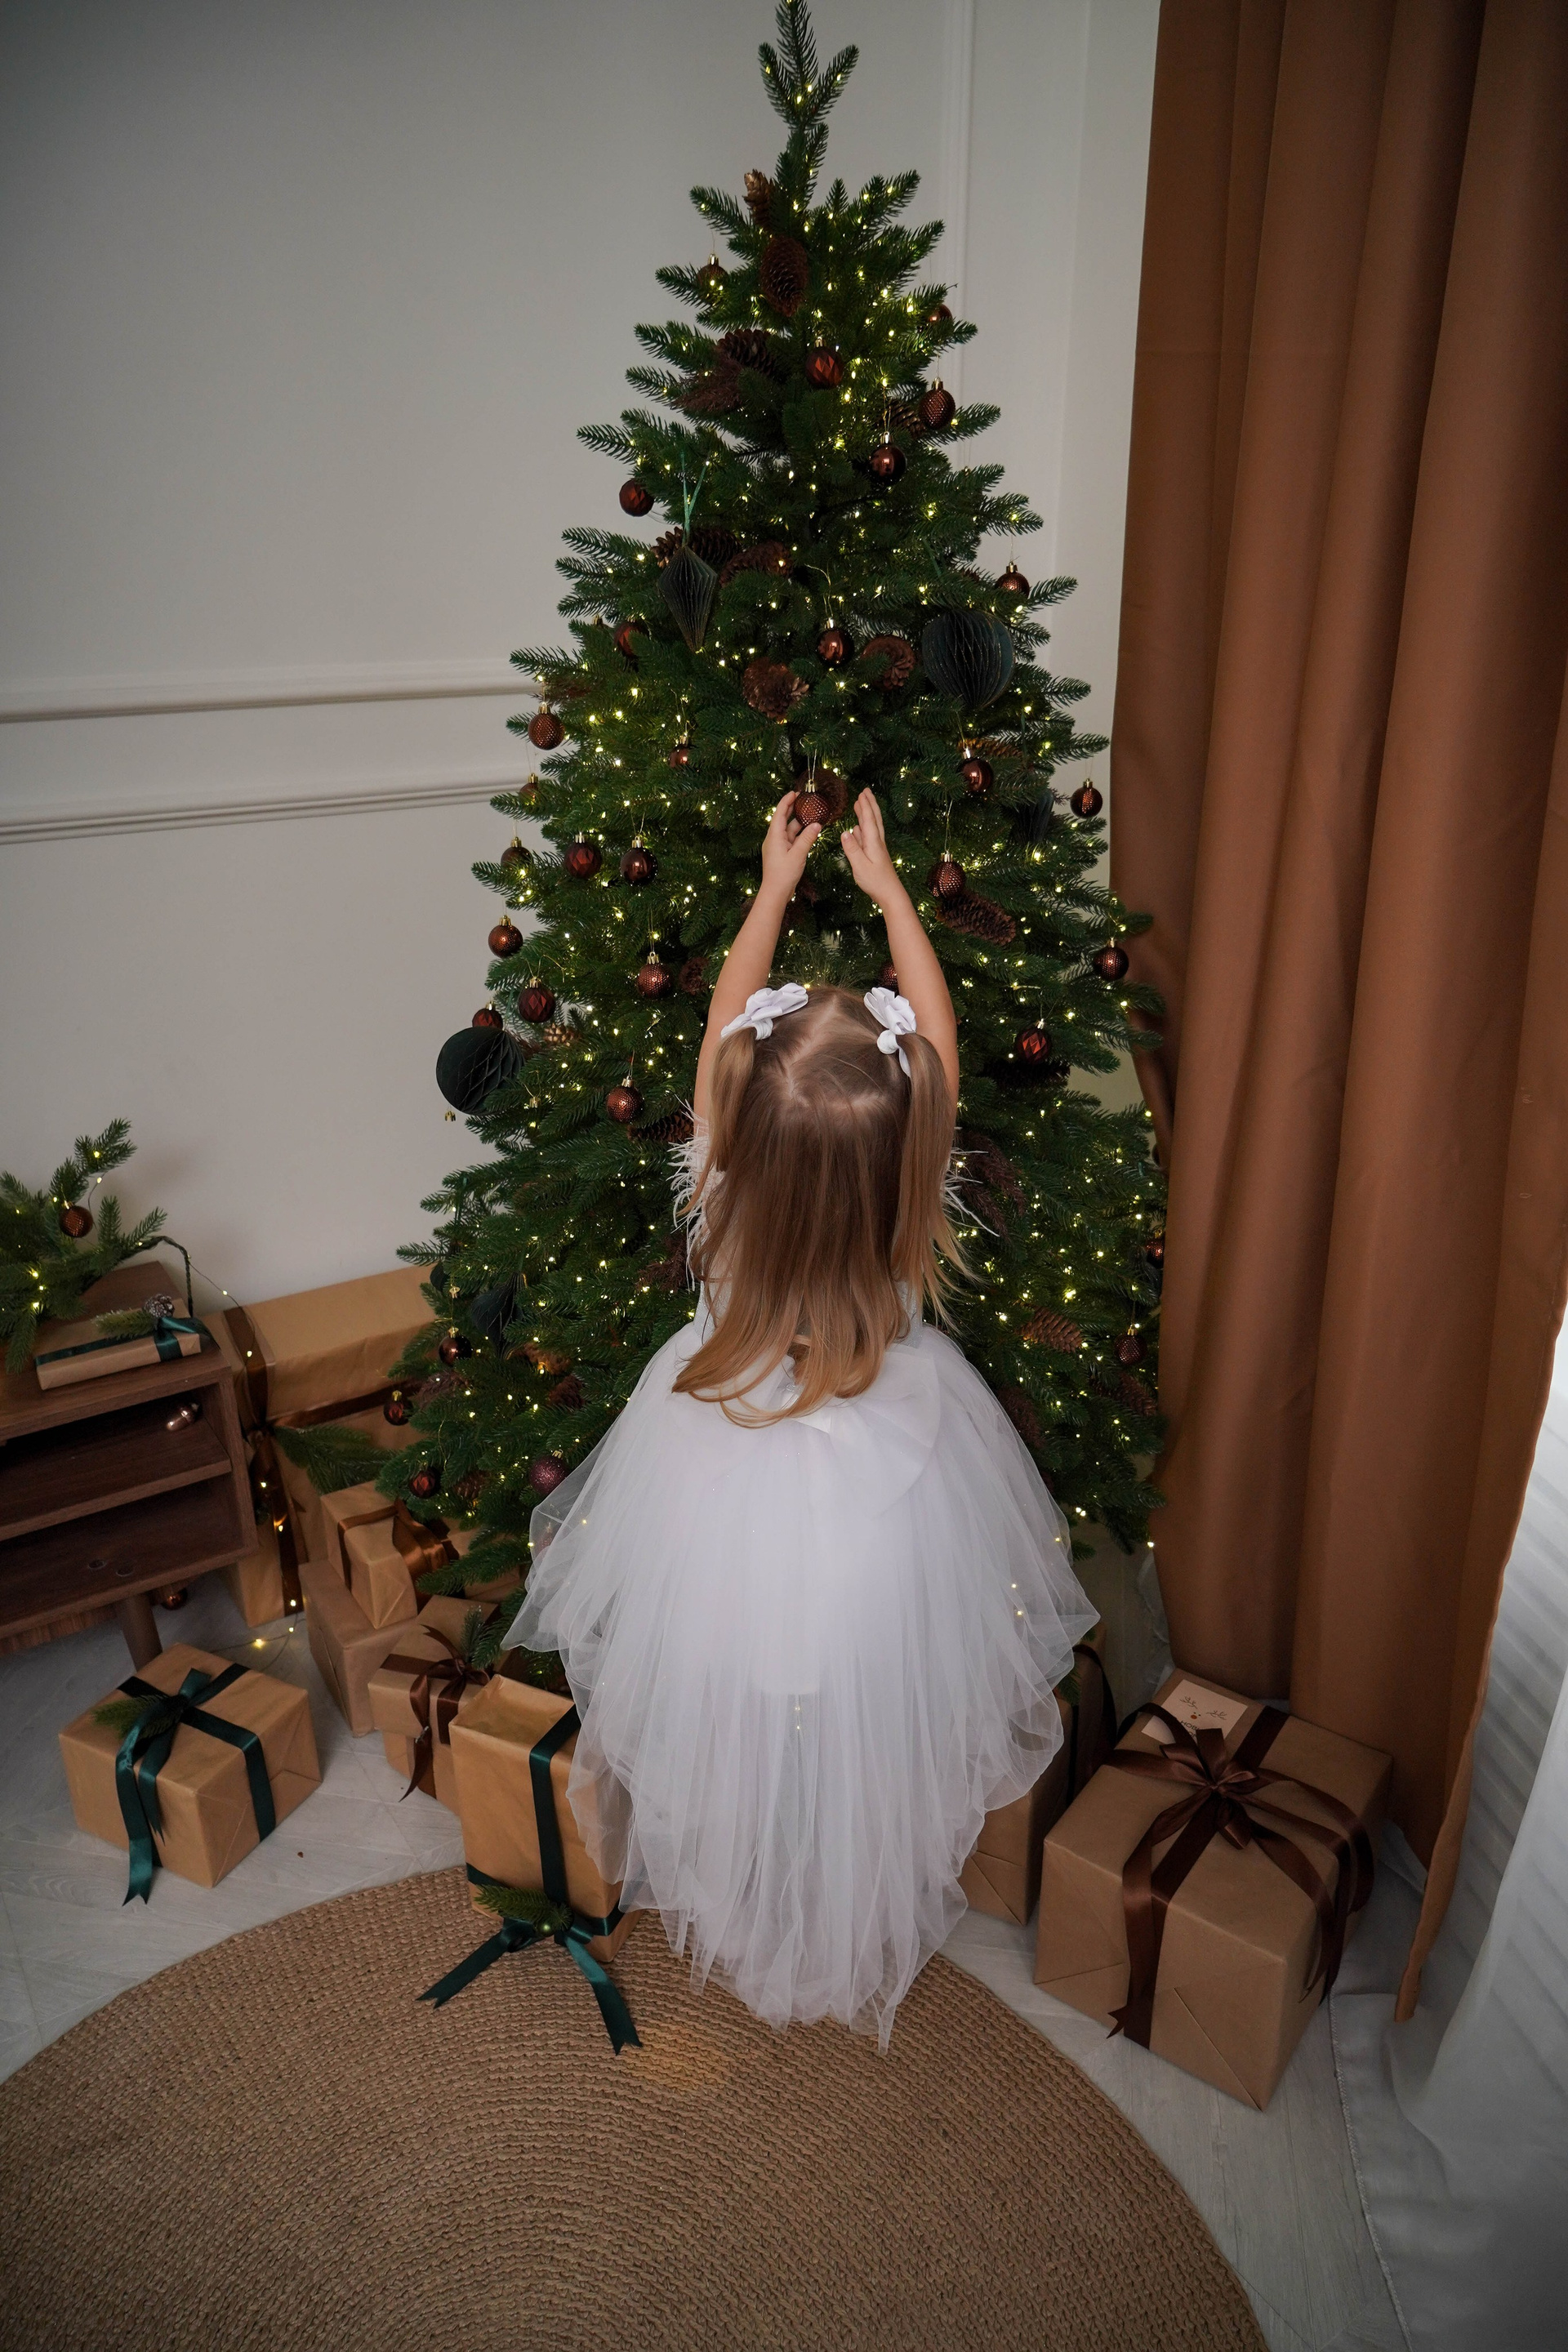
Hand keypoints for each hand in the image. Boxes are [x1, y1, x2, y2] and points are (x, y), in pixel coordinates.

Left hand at [759, 792, 820, 896]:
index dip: (786, 801)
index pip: (779, 813)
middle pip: (783, 819)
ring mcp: (777, 846)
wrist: (775, 892)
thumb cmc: (783, 874)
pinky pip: (790, 839)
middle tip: (803, 800)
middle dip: (792, 809)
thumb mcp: (798, 854)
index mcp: (774, 836)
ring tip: (811, 815)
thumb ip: (808, 838)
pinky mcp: (781, 853)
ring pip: (789, 830)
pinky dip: (799, 834)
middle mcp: (774, 839)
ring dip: (799, 823)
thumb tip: (817, 825)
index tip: (795, 793)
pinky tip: (808, 832)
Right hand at [840, 790, 905, 907]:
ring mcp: (877, 848)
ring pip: (872, 827)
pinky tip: (858, 829)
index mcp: (873, 843)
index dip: (865, 806)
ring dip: (867, 814)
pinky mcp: (876, 855)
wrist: (890, 894)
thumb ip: (852, 849)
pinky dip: (864, 829)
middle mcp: (877, 843)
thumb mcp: (860, 866)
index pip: (869, 820)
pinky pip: (869, 837)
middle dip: (870, 804)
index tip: (861, 793)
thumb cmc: (875, 882)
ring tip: (861, 805)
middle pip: (874, 819)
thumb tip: (845, 832)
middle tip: (866, 791)